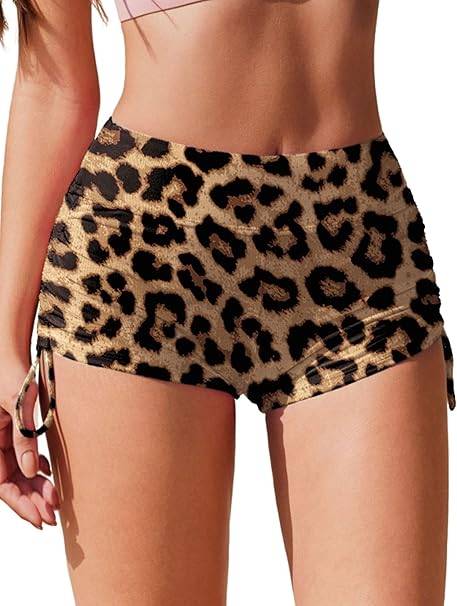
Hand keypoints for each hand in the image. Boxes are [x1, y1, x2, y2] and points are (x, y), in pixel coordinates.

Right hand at [0, 361, 59, 528]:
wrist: (12, 356)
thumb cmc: (13, 375)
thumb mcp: (19, 405)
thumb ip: (24, 438)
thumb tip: (33, 473)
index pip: (2, 485)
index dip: (21, 505)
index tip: (40, 519)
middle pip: (11, 483)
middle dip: (31, 502)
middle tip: (54, 516)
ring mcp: (3, 440)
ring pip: (19, 474)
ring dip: (36, 489)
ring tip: (56, 501)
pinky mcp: (14, 433)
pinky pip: (23, 459)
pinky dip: (37, 470)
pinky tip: (50, 475)